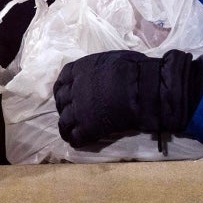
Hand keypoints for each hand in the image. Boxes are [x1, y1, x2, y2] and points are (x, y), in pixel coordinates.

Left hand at [54, 50, 202, 147]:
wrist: (141, 89)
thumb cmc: (133, 69)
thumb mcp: (113, 59)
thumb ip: (101, 68)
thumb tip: (106, 71)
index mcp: (80, 69)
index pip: (63, 79)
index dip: (63, 88)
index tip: (65, 94)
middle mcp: (75, 89)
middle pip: (61, 100)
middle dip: (63, 107)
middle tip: (68, 113)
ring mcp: (79, 109)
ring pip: (64, 121)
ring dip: (66, 127)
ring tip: (68, 133)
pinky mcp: (88, 127)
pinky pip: (76, 137)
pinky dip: (75, 140)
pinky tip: (77, 142)